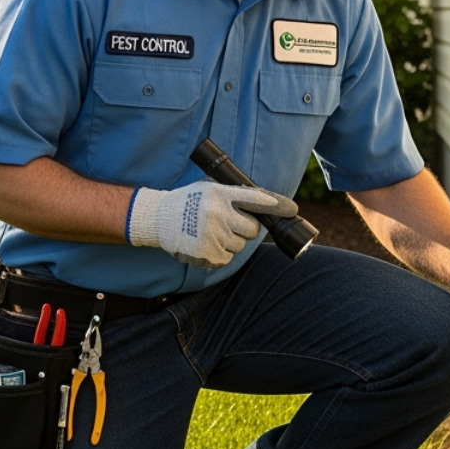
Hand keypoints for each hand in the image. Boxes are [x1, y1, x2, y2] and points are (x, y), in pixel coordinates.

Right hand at [128, 180, 297, 267]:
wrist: (157, 218)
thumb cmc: (187, 203)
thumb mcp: (208, 190)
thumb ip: (232, 196)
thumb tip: (264, 204)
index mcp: (220, 194)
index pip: (255, 198)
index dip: (276, 205)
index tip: (292, 209)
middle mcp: (218, 212)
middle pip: (253, 230)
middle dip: (246, 230)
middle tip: (229, 225)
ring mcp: (213, 234)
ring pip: (240, 246)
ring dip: (230, 242)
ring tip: (210, 233)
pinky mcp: (207, 252)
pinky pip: (227, 258)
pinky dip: (219, 254)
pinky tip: (205, 244)